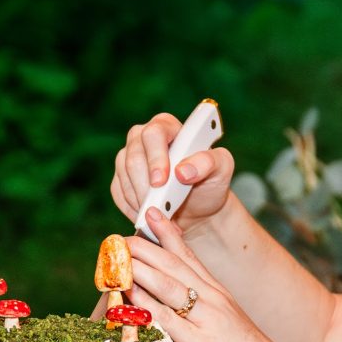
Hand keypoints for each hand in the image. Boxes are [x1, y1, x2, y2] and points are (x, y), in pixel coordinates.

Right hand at [111, 111, 236, 231]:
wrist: (198, 208)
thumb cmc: (210, 182)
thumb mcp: (221, 168)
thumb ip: (209, 162)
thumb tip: (183, 171)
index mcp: (167, 126)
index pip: (153, 133)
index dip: (155, 157)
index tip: (161, 181)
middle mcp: (143, 138)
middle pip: (133, 157)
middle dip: (146, 186)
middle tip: (160, 207)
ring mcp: (128, 157)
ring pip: (124, 177)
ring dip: (143, 200)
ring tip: (163, 214)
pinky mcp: (120, 179)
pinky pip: (119, 194)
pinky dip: (135, 208)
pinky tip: (152, 215)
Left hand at [126, 207, 297, 341]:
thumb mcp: (228, 324)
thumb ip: (206, 312)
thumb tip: (183, 308)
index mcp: (219, 293)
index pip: (190, 256)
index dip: (169, 233)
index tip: (152, 215)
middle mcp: (214, 299)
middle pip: (174, 265)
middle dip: (146, 247)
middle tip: (121, 236)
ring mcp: (208, 319)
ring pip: (168, 285)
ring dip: (141, 269)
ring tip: (119, 257)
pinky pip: (168, 319)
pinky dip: (147, 304)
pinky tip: (130, 296)